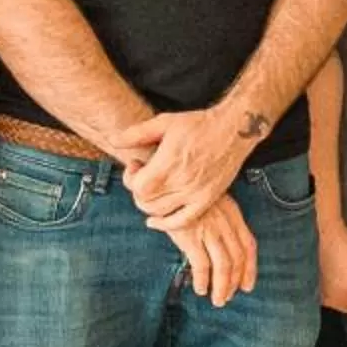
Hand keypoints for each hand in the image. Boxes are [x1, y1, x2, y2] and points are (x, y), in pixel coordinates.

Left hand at [117, 103, 256, 226]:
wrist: (234, 130)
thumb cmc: (198, 124)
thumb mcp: (164, 122)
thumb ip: (136, 134)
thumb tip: (112, 140)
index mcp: (169, 162)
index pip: (138, 187)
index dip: (130, 179)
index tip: (137, 166)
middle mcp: (182, 181)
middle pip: (146, 202)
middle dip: (138, 191)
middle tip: (143, 177)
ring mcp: (196, 193)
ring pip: (160, 212)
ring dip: (149, 205)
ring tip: (153, 190)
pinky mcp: (207, 199)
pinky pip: (182, 221)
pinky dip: (166, 224)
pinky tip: (156, 221)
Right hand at [163, 195, 257, 307]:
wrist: (165, 181)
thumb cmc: (185, 193)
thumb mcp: (211, 200)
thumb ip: (220, 221)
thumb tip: (223, 248)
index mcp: (232, 213)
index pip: (248, 244)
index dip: (250, 268)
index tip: (248, 285)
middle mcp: (224, 222)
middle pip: (237, 258)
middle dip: (234, 282)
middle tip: (228, 296)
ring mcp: (208, 229)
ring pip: (223, 265)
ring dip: (222, 286)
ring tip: (217, 299)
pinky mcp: (190, 236)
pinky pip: (201, 264)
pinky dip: (203, 280)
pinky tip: (201, 288)